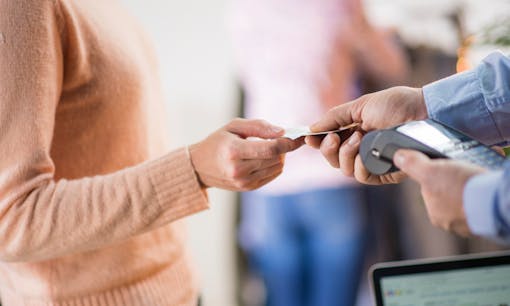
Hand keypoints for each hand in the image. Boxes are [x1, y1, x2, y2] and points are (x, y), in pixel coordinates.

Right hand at [189, 118, 302, 190]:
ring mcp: (244, 182)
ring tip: (268, 146)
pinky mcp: (248, 188)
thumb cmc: (217, 141)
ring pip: (277, 167)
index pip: (270, 149)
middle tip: (280, 137)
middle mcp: (239, 169)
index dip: (288, 142)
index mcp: (234, 151)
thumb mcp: (233, 126)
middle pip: (276, 158)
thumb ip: (258, 126)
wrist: (199, 167)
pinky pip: (272, 175)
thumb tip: (282, 131)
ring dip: (280, 155)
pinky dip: (274, 164)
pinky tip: (265, 157)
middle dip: (283, 146)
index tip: (299, 135)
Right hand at [306, 86, 427, 183]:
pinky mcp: (384, 173)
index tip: (309, 138)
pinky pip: (361, 176)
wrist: (423, 112)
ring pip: (344, 169)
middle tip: (333, 137)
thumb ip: (335, 117)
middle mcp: (360, 149)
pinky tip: (364, 152)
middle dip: (327, 149)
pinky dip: (358, 165)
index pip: (328, 144)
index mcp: (353, 132)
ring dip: (345, 154)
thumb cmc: (396, 105)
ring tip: (359, 138)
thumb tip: (311, 128)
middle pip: (332, 159)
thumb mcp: (360, 106)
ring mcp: (372, 161)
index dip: (317, 143)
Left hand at [394, 149, 485, 236]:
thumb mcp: (430, 171)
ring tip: (479, 177)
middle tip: (466, 172)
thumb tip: (398, 157)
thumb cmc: (460, 189)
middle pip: (449, 194)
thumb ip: (413, 164)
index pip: (431, 190)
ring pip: (467, 199)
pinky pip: (483, 202)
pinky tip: (487, 185)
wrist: (494, 201)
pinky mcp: (487, 219)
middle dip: (457, 182)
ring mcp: (470, 222)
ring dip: (472, 187)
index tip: (449, 168)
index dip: (438, 175)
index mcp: (435, 214)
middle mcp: (451, 222)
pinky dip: (484, 193)